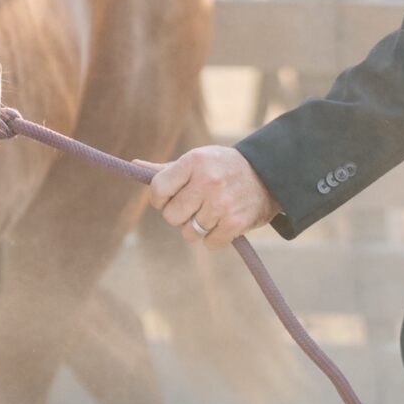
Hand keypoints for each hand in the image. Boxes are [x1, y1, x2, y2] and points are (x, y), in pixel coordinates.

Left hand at [148, 144, 276, 248]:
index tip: (169, 198)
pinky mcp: (235, 223)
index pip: (158, 189)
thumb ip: (166, 169)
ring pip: (189, 233)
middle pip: (171, 216)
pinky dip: (214, 238)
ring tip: (212, 212)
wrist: (269, 175)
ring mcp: (222, 203)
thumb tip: (134, 165)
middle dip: (180, 215)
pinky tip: (224, 222)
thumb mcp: (197, 160)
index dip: (160, 199)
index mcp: (194, 162)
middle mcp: (207, 181)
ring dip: (198, 228)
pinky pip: (209, 243)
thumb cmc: (223, 167)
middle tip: (195, 205)